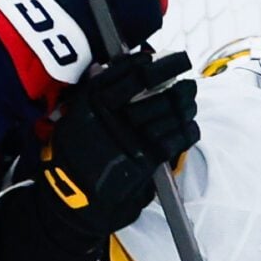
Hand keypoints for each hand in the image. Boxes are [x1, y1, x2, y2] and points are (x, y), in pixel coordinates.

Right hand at [41, 49, 198, 226]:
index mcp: (90, 107)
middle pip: (150, 89)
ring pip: (166, 112)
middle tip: (185, 71)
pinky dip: (187, 131)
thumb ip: (88, 97)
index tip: (152, 57)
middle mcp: (110, 120)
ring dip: (184, 103)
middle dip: (172, 76)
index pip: (120, 75)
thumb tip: (100, 68)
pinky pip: (174, 140)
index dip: (140, 63)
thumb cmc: (73, 160)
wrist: (72, 203)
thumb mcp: (71, 123)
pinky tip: (190, 125)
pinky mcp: (144, 162)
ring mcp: (129, 141)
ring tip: (190, 97)